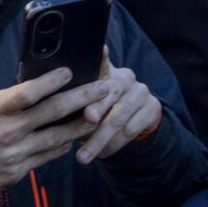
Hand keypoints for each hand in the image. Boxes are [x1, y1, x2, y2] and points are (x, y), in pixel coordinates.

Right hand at [0, 68, 106, 197]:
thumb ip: (8, 102)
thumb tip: (37, 89)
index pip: (28, 91)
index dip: (52, 81)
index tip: (70, 71)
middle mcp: (7, 130)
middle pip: (52, 111)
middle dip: (81, 98)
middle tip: (102, 88)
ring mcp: (15, 152)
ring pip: (57, 136)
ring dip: (81, 124)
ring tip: (99, 114)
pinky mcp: (18, 171)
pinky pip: (48, 156)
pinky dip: (62, 145)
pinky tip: (73, 138)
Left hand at [74, 49, 162, 164]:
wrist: (135, 118)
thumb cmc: (101, 109)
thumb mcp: (89, 102)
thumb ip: (78, 100)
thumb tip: (55, 107)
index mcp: (107, 71)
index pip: (103, 61)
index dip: (102, 56)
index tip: (101, 49)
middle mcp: (126, 77)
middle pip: (110, 95)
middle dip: (95, 112)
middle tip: (83, 125)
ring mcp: (141, 92)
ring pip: (119, 119)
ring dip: (100, 141)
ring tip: (82, 157)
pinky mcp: (152, 108)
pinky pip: (131, 130)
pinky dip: (114, 145)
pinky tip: (102, 154)